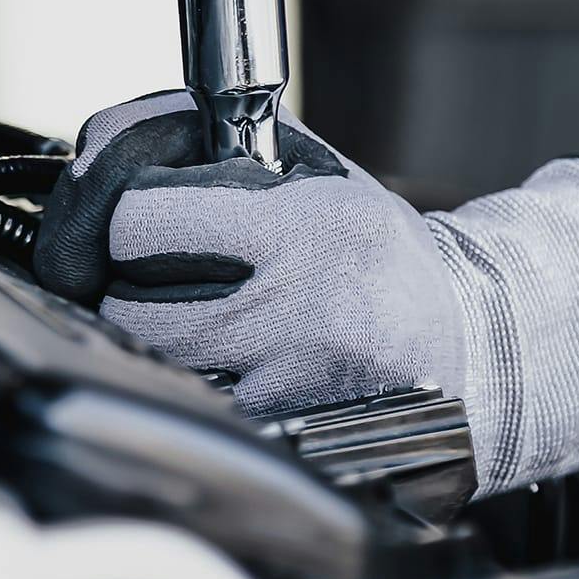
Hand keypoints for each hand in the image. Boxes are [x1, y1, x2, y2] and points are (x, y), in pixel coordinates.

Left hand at [33, 92, 578, 494]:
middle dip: (125, 286)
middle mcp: (297, 309)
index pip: (141, 222)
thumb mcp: (315, 176)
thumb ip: (218, 147)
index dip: (123, 217)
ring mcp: (290, 384)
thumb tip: (104, 141)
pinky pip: (194, 411)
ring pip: (153, 365)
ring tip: (187, 318)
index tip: (141, 221)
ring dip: (148, 342)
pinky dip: (188, 389)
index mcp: (303, 229)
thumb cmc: (377, 254)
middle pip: (131, 305)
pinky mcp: (287, 437)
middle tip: (151, 277)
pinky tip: (219, 368)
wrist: (473, 344)